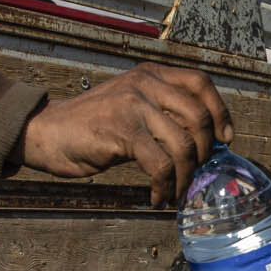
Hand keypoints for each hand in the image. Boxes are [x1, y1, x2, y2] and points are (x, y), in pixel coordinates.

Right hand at [19, 63, 234, 207]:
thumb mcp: (129, 105)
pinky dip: (164, 186)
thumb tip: (199, 140)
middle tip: (197, 172)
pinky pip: (160, 164)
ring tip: (176, 190)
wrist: (45, 132)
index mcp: (150, 74)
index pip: (201, 83)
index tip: (225, 139)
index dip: (220, 111)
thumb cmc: (89, 125)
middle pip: (198, 115)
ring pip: (182, 144)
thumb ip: (160, 111)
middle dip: (204, 151)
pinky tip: (156, 196)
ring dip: (185, 175)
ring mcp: (133, 105)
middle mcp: (145, 83)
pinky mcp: (121, 131)